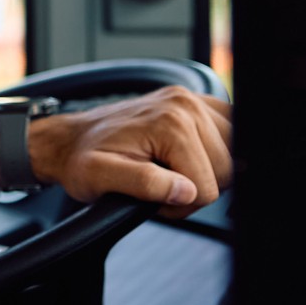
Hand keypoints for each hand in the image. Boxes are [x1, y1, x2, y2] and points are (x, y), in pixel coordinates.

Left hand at [27, 87, 232, 218]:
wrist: (73, 139)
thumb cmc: (84, 159)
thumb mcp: (101, 177)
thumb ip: (145, 184)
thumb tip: (185, 192)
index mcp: (170, 123)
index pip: (207, 187)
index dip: (180, 204)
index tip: (153, 196)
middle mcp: (186, 105)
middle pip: (225, 171)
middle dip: (194, 188)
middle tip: (159, 184)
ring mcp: (194, 100)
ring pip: (232, 156)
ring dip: (205, 170)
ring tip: (169, 169)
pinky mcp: (199, 103)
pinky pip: (231, 132)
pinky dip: (214, 151)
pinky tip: (186, 155)